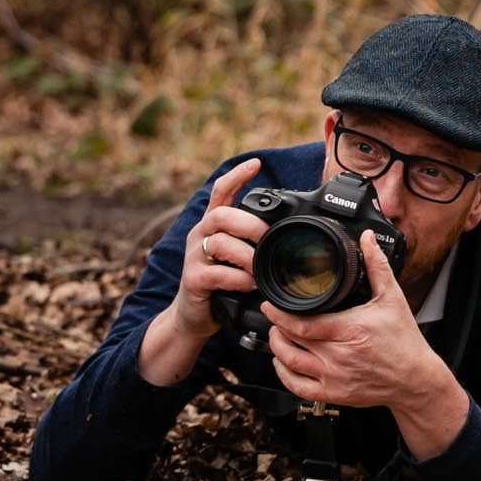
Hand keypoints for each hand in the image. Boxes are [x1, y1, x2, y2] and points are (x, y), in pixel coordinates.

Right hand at [134, 158, 265, 386]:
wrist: (194, 317)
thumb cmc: (222, 285)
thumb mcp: (236, 258)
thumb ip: (252, 243)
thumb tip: (287, 235)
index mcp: (213, 226)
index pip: (221, 192)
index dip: (237, 176)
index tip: (255, 163)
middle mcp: (200, 236)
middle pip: (221, 215)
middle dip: (249, 224)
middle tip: (268, 239)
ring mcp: (194, 257)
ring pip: (220, 243)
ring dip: (247, 256)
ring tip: (260, 270)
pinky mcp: (193, 280)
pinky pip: (216, 273)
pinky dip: (238, 279)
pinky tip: (248, 285)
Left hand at [259, 230, 446, 411]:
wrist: (416, 380)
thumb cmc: (404, 341)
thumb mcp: (392, 299)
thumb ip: (377, 266)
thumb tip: (366, 239)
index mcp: (351, 330)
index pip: (303, 323)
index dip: (279, 314)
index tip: (270, 305)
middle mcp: (340, 356)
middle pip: (292, 340)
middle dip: (277, 326)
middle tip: (273, 315)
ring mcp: (336, 378)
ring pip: (291, 363)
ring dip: (277, 347)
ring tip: (277, 333)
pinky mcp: (335, 394)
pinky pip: (299, 387)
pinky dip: (284, 374)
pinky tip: (282, 361)